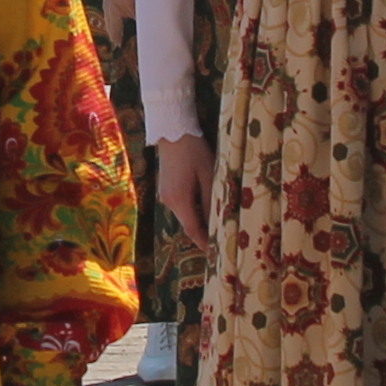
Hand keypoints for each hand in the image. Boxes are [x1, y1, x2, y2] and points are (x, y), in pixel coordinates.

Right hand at [153, 134, 210, 251]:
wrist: (172, 130)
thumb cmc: (194, 151)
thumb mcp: (208, 175)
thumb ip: (211, 200)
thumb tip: (217, 222)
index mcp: (179, 199)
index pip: (193, 229)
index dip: (204, 243)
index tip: (215, 255)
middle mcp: (169, 201)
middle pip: (188, 224)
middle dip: (203, 235)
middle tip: (220, 244)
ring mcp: (164, 195)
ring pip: (184, 215)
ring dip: (198, 222)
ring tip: (216, 228)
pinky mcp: (165, 189)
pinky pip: (181, 206)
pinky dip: (193, 212)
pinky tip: (204, 210)